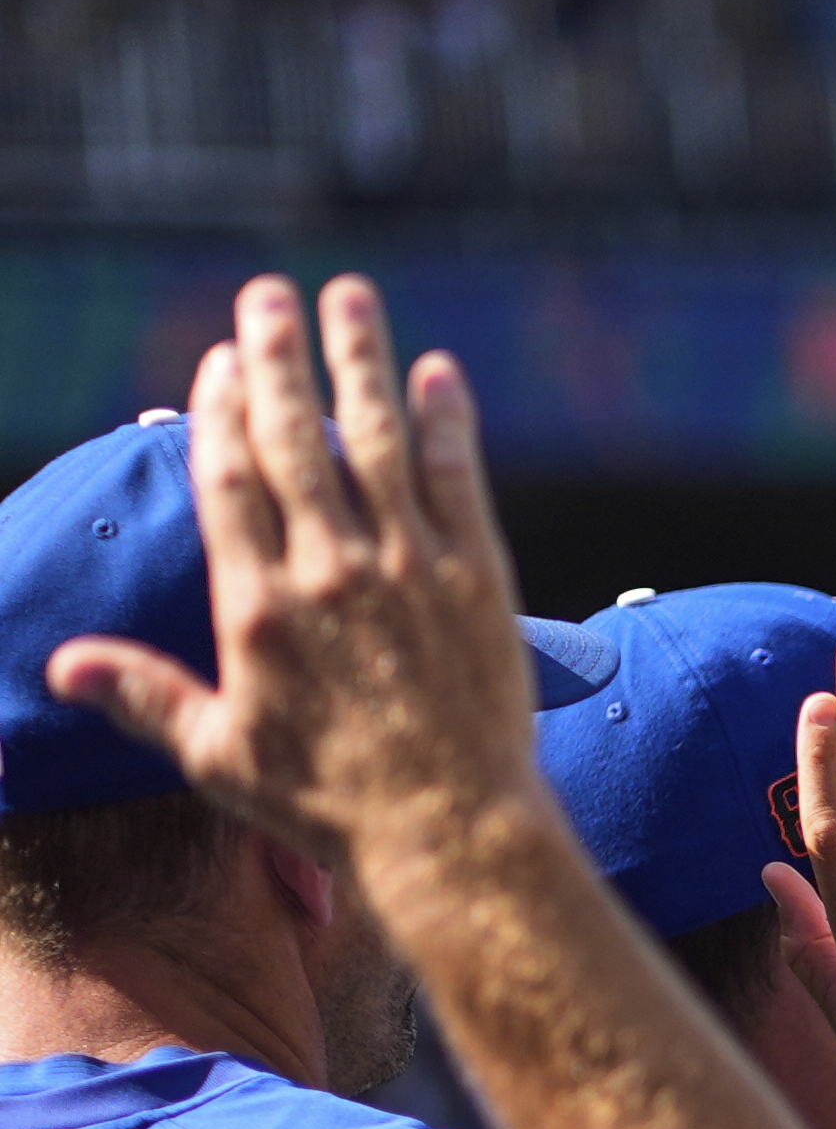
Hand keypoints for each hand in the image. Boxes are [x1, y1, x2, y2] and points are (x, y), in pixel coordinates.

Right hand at [47, 274, 543, 879]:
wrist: (450, 833)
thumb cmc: (329, 805)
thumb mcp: (219, 755)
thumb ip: (143, 696)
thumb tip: (61, 668)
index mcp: (257, 606)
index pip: (231, 480)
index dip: (223, 411)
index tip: (222, 359)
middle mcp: (329, 572)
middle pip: (296, 440)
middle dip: (278, 358)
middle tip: (269, 294)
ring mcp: (410, 570)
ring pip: (379, 441)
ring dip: (362, 362)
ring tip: (349, 298)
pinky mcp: (481, 582)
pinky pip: (461, 481)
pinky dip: (449, 422)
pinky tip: (440, 373)